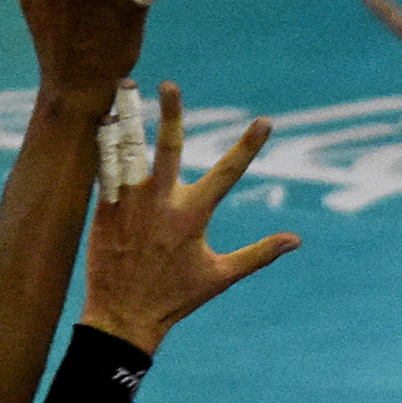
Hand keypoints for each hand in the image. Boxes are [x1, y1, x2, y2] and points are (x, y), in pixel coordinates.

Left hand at [79, 84, 298, 353]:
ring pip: (129, 151)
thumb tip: (296, 240)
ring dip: (129, 118)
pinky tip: (106, 120)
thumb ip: (259, 254)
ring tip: (125, 87)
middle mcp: (161, 203)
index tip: (265, 122)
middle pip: (168, 148)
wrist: (123, 317)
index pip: (228, 173)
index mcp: (193, 215)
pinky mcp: (105, 210)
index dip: (250, 147)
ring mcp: (130, 204)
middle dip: (170, 114)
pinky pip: (105, 169)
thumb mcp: (221, 276)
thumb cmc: (175, 298)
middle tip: (169, 85)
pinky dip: (105, 144)